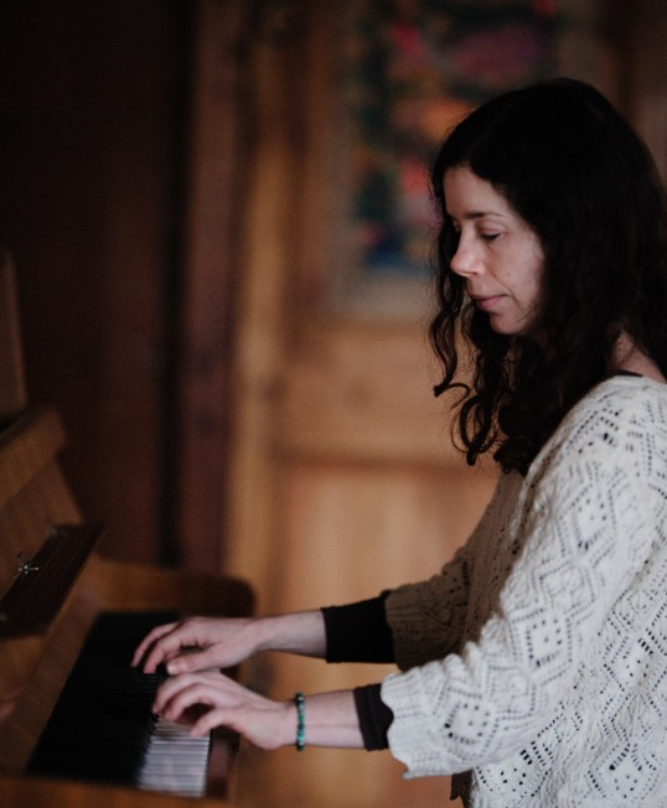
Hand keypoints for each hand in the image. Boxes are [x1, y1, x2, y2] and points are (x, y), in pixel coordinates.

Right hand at [132, 616, 258, 674]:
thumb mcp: (215, 658)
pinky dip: (166, 648)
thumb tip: (168, 668)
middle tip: (135, 665)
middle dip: (144, 649)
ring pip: (165, 635)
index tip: (143, 673)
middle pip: (157, 634)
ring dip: (154, 648)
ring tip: (146, 665)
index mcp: (190, 629)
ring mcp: (193, 625)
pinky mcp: (198, 630)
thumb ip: (191, 663)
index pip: (162, 644)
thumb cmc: (238, 644)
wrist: (255, 633)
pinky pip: (175, 637)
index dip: (150, 659)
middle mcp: (189, 624)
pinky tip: (167, 662)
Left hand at [153, 671, 294, 749]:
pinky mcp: (238, 712)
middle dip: (166, 691)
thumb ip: (195, 709)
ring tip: (171, 717)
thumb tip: (171, 712)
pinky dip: (200, 724)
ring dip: (178, 703)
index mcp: (216, 681)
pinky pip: (215, 715)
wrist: (279, 720)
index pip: (185, 673)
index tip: (157, 702)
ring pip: (197, 689)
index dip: (166, 685)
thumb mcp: (216, 709)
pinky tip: (194, 733)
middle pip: (186, 677)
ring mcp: (229, 697)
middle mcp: (221, 684)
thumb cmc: (248, 716)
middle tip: (157, 709)